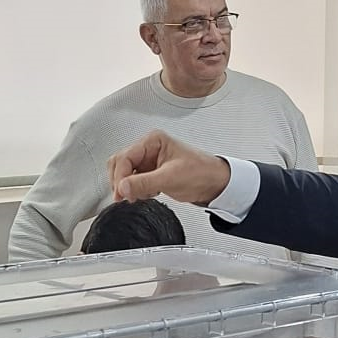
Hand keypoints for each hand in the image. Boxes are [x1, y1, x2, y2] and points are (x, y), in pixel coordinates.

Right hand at [107, 131, 230, 205]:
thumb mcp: (171, 178)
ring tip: (142, 195)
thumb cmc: (202, 173)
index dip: (120, 176)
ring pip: (126, 174)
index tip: (121, 192)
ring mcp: (150, 161)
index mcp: (153, 141)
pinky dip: (137, 190)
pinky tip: (149, 194)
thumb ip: (144, 183)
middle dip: (122, 182)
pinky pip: (135, 182)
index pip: (124, 157)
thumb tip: (122, 187)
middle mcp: (149, 148)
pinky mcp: (152, 173)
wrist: (217, 184)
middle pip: (120, 164)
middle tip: (126, 197)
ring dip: (130, 187)